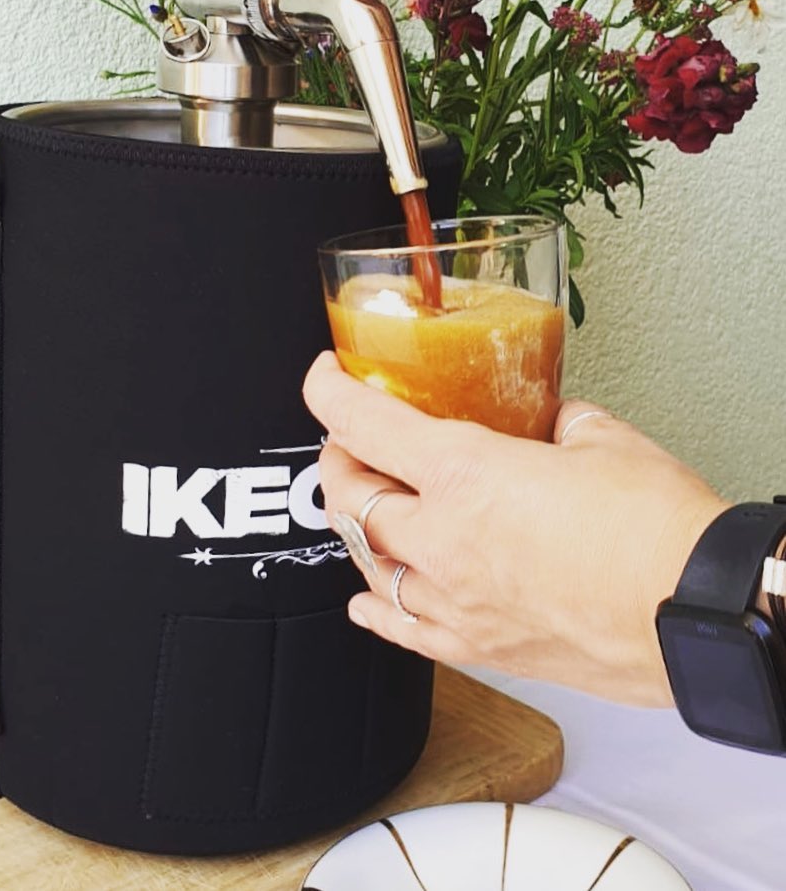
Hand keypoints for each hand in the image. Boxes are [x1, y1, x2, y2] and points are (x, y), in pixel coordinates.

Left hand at [303, 351, 726, 705]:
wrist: (700, 615)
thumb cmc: (660, 532)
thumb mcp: (602, 438)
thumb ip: (556, 420)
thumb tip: (548, 421)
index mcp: (466, 472)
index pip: (361, 423)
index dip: (326, 391)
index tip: (323, 377)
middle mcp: (445, 539)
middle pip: (348, 496)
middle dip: (339, 460)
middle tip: (352, 443)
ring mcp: (456, 601)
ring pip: (366, 562)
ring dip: (357, 527)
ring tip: (367, 507)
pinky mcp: (481, 648)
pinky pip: (402, 629)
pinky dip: (376, 607)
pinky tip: (367, 599)